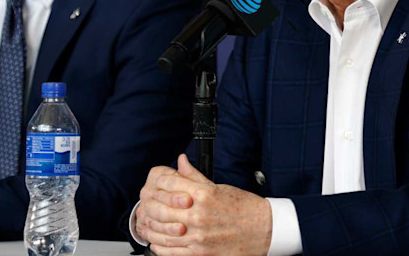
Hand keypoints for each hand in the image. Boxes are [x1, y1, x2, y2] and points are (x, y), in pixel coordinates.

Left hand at [142, 154, 271, 255]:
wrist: (263, 230)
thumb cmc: (243, 208)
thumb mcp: (218, 187)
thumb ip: (195, 176)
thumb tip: (181, 161)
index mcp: (203, 195)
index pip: (169, 185)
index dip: (158, 183)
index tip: (154, 185)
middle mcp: (198, 215)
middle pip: (161, 209)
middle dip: (149, 205)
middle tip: (145, 204)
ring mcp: (198, 237)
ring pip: (163, 232)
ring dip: (150, 227)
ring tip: (145, 224)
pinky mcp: (200, 254)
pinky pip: (172, 252)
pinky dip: (159, 247)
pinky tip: (156, 242)